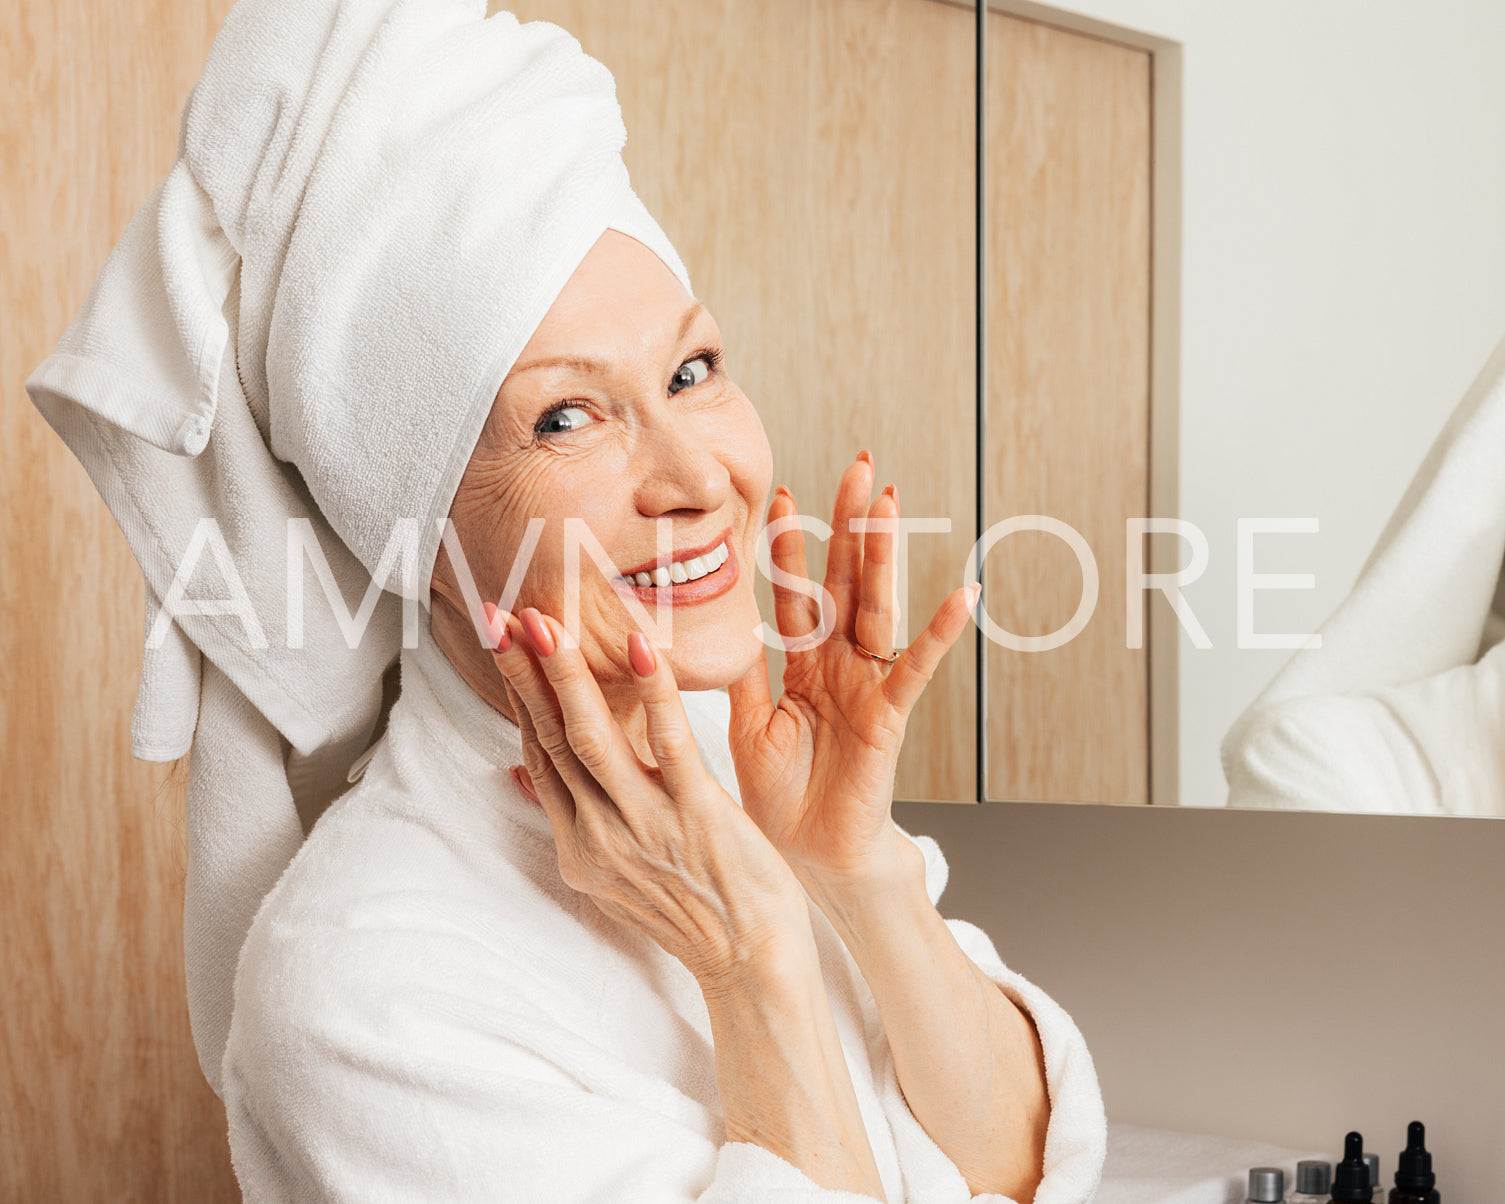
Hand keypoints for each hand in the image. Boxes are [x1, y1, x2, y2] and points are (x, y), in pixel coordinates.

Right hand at [485, 605, 812, 989]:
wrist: (752, 961)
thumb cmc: (692, 910)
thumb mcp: (612, 875)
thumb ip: (568, 819)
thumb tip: (516, 773)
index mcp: (580, 845)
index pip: (537, 754)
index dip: (516, 696)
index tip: (500, 644)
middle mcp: (601, 836)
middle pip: (549, 740)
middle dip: (522, 674)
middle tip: (497, 614)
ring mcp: (646, 825)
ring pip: (591, 738)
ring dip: (565, 676)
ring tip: (545, 621)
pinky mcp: (697, 816)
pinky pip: (670, 744)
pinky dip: (654, 693)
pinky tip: (640, 646)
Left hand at [727, 451, 978, 887]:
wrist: (806, 855)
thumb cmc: (780, 796)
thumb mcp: (749, 723)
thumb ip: (744, 672)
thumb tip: (717, 623)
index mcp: (804, 666)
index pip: (797, 592)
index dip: (791, 546)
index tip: (784, 493)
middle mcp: (840, 666)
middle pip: (847, 582)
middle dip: (850, 526)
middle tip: (858, 467)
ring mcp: (867, 686)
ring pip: (877, 607)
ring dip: (884, 555)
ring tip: (890, 502)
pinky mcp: (887, 716)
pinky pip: (915, 668)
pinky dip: (938, 633)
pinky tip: (963, 594)